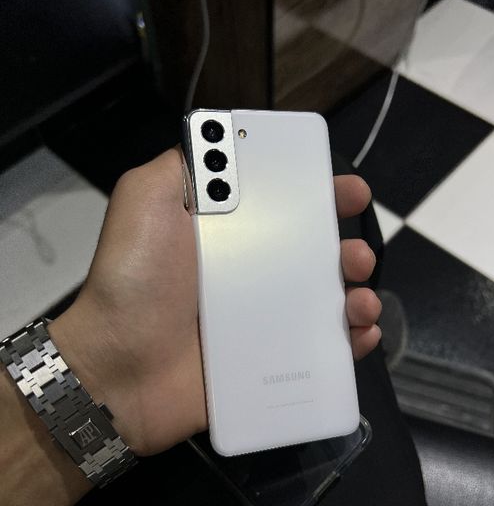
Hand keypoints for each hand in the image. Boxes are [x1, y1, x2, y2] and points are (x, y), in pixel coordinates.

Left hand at [50, 149, 380, 456]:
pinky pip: (323, 353)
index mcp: (230, 237)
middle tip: (357, 254)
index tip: (350, 193)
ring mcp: (263, 323)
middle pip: (317, 256)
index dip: (322, 196)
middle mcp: (251, 276)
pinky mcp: (268, 365)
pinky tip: (361, 334)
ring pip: (328, 304)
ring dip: (359, 294)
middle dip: (350, 248)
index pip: (287, 209)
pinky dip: (352, 343)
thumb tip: (223, 137)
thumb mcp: (145, 200)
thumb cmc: (135, 281)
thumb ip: (183, 166)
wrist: (119, 368)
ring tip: (359, 298)